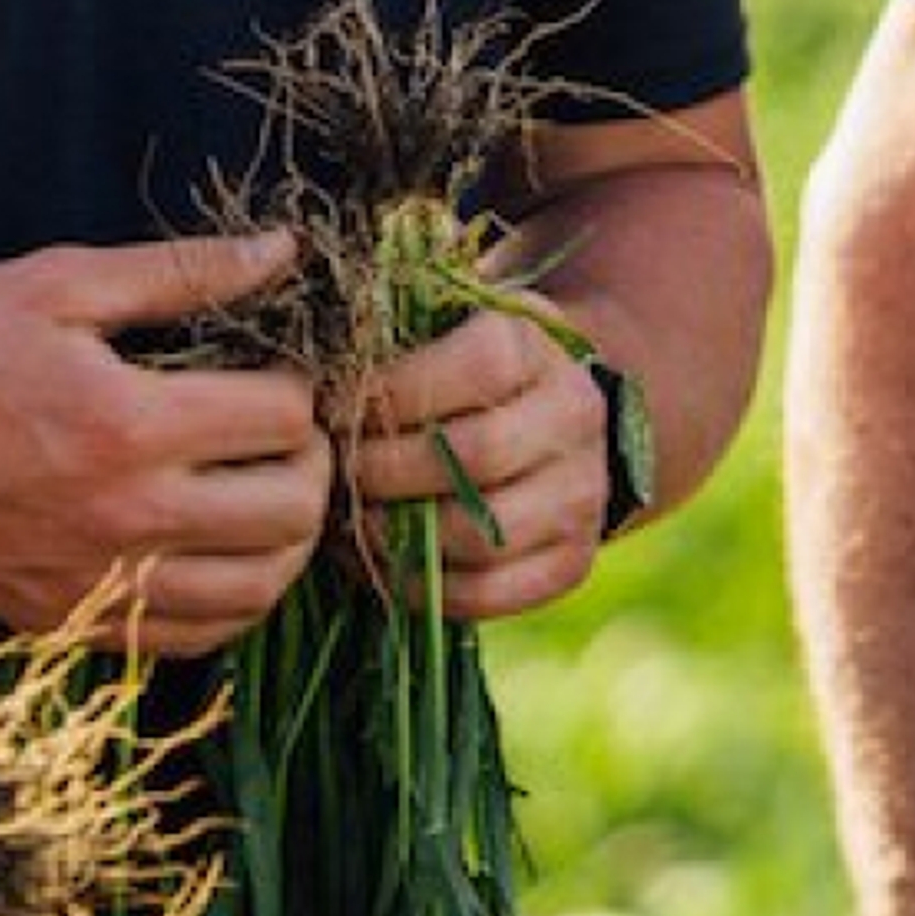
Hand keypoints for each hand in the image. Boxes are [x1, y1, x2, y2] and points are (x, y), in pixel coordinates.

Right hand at [0, 234, 333, 654]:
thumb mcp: (56, 282)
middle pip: (291, 513)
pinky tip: (222, 553)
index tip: (277, 369)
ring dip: (288, 542)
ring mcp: (99, 584)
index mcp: (129, 423)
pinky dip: (234, 603)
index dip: (299, 385)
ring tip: (268, 492)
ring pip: (257, 593)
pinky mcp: (69, 624)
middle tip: (288, 432)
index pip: (284, 419)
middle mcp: (125, 518)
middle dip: (313, 464)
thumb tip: (281, 250)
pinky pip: (194, 642)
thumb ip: (179, 271)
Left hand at [337, 306, 610, 622]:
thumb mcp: (441, 321)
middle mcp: (574, 420)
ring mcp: (582, 498)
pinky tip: (380, 561)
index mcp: (538, 347)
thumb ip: (398, 323)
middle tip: (336, 473)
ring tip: (351, 522)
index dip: (397, 392)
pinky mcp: (571, 564)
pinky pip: (486, 594)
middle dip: (386, 471)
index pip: (478, 367)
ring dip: (398, 536)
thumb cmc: (459, 366)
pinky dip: (420, 587)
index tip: (338, 407)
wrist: (543, 422)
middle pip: (476, 458)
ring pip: (482, 536)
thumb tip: (331, 349)